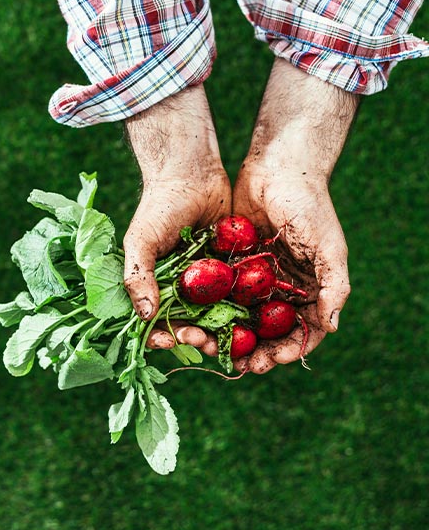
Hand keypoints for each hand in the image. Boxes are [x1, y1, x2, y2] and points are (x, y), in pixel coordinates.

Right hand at [122, 85, 230, 352]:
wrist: (193, 172)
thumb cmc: (158, 206)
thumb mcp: (141, 240)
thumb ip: (138, 276)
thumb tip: (145, 316)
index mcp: (157, 286)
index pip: (156, 321)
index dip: (162, 336)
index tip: (170, 340)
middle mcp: (183, 288)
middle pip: (190, 325)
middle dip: (196, 338)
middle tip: (204, 342)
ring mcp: (209, 281)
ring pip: (217, 316)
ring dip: (222, 332)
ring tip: (229, 340)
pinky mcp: (234, 270)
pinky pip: (240, 295)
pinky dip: (246, 310)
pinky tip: (253, 322)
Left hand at [232, 59, 358, 373]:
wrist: (277, 165)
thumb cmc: (309, 204)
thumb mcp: (328, 246)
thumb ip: (334, 286)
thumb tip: (330, 327)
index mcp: (309, 288)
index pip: (300, 332)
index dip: (286, 352)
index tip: (268, 364)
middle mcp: (281, 287)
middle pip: (267, 331)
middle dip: (254, 351)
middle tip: (238, 365)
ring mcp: (254, 276)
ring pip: (240, 315)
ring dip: (228, 335)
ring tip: (213, 348)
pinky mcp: (230, 262)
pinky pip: (219, 292)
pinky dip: (210, 309)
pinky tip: (196, 321)